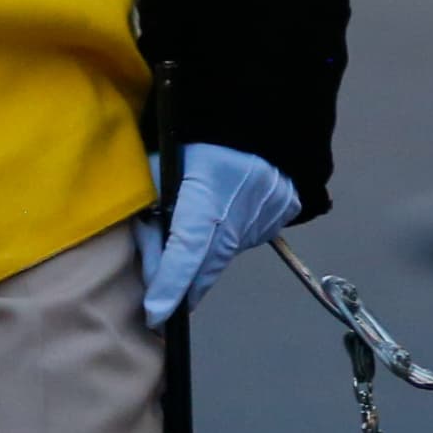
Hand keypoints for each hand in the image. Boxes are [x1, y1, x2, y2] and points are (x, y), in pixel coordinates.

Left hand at [137, 143, 299, 327]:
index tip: (155, 315)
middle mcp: (241, 208)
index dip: (170, 283)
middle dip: (184, 288)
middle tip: (163, 301)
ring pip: (227, 255)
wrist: (258, 117)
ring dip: (206, 260)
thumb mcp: (162, 170)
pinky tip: (225, 215)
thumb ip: (151, 219)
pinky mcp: (282, 214)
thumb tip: (150, 272)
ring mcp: (267, 212)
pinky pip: (247, 240)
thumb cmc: (198, 140)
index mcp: (207, 192)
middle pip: (207, 265)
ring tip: (196, 232)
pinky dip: (229, 239)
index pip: (187, 247)